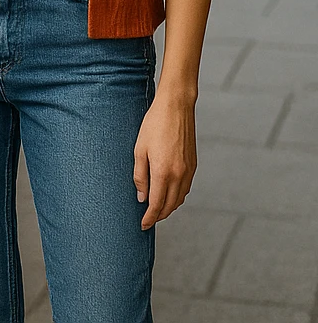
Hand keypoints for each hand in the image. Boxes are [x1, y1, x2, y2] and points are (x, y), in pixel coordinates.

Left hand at [134, 89, 196, 228]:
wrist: (176, 108)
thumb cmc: (153, 126)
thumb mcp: (139, 150)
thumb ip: (140, 176)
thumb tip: (142, 197)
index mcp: (163, 172)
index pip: (157, 204)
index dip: (149, 217)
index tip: (143, 225)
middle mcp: (179, 175)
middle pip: (170, 205)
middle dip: (159, 216)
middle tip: (148, 220)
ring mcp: (189, 171)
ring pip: (180, 199)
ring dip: (169, 208)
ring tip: (157, 210)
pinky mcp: (194, 165)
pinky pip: (186, 189)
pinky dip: (178, 197)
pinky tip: (169, 195)